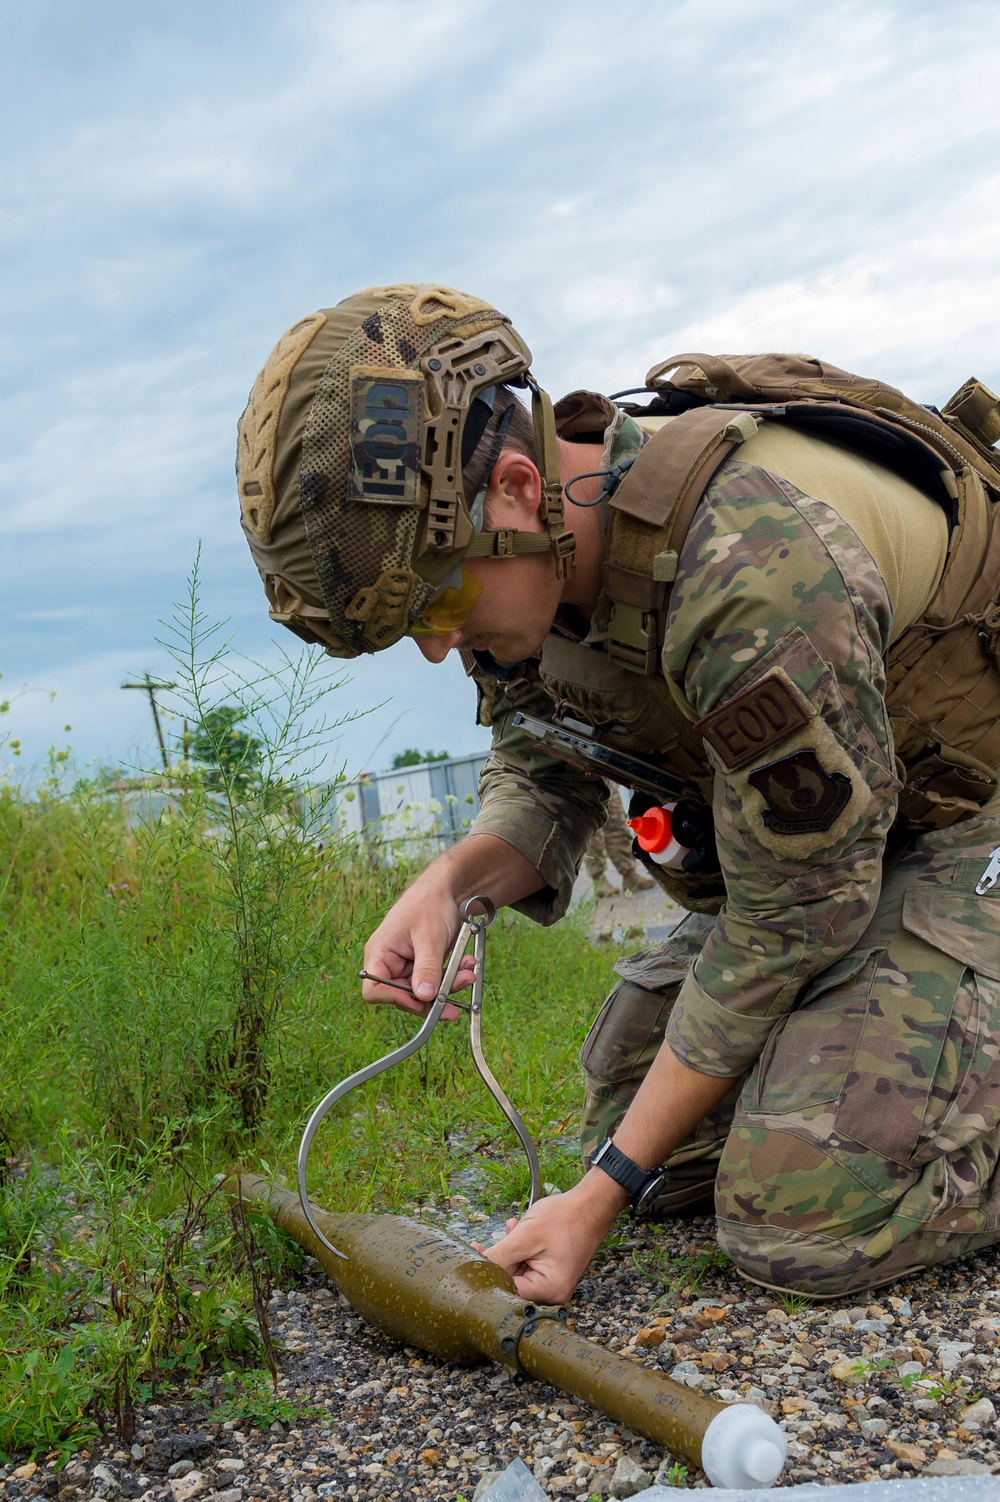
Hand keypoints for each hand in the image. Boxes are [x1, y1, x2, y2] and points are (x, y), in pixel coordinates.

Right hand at [360, 833, 544, 1017]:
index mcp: (379, 953)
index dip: (395, 999)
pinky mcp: (423, 965)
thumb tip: (423, 997)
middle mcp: (389, 962)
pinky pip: (435, 980)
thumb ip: (426, 969)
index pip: (374, 989)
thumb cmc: (430, 904)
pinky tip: (467, 964)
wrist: (447, 888)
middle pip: (403, 995)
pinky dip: (451, 976)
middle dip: (431, 996)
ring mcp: (406, 965)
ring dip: (447, 986)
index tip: (422, 1000)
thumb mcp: (430, 938)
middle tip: (456, 996)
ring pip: (423, 991)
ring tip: (468, 974)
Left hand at [476, 1174, 626, 1303]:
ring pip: (518, 1270)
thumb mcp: (525, 1236)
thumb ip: (498, 1256)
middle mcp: (553, 1292)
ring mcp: (553, 1282)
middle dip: (503, 1256)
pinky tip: (520, 1230)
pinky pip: (528, 1264)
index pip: (507, 1290)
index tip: (475, 1252)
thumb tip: (473, 1269)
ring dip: (511, 1249)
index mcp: (549, 1290)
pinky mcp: (552, 1271)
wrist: (592, 1204)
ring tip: (515, 1227)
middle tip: (502, 1234)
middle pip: (512, 1282)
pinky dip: (521, 1248)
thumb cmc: (566, 1218)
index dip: (488, 1272)